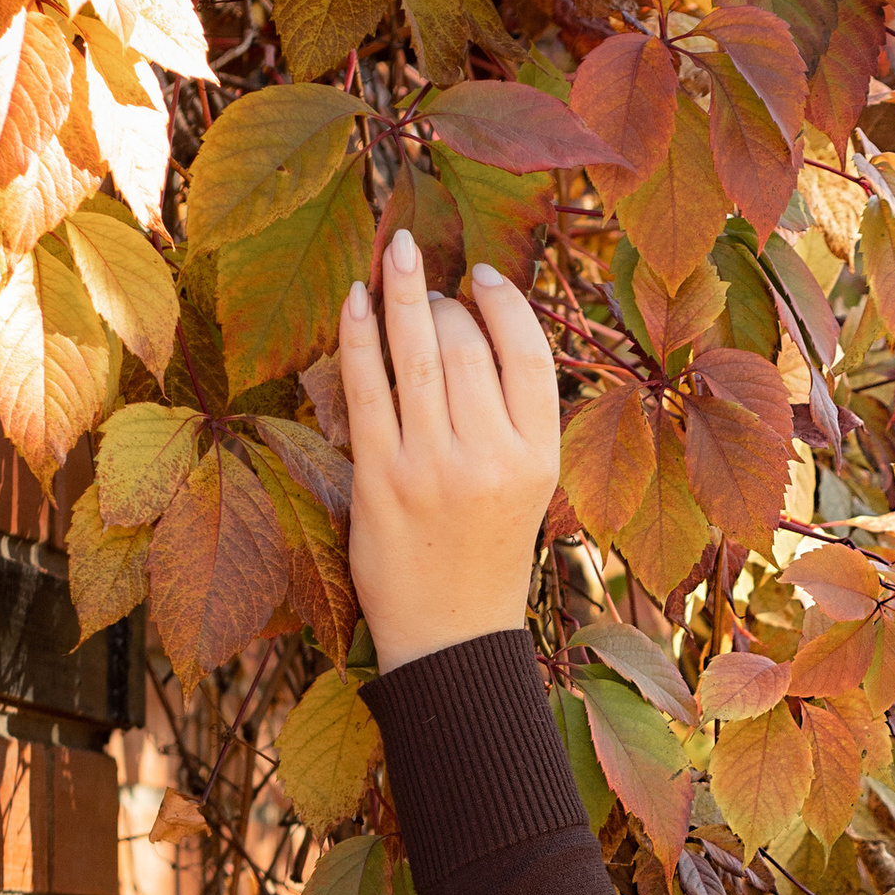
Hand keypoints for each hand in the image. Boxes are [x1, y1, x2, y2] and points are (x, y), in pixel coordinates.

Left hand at [340, 230, 559, 672]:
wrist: (450, 638)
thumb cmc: (485, 555)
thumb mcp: (527, 489)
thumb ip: (512, 419)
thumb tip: (477, 329)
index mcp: (538, 458)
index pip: (529, 354)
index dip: (505, 302)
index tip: (483, 276)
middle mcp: (492, 458)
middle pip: (469, 345)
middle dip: (445, 301)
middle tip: (428, 288)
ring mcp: (434, 467)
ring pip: (418, 354)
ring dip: (403, 295)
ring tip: (395, 256)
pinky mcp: (380, 478)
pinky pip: (368, 386)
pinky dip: (360, 334)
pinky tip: (356, 299)